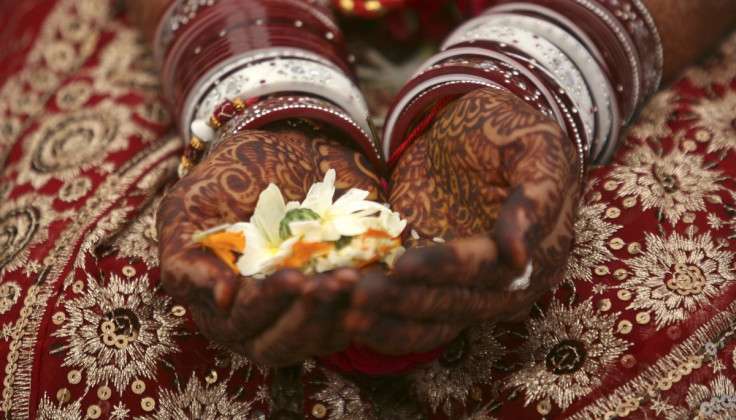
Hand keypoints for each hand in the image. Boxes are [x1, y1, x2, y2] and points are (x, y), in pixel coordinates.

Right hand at [157, 123, 381, 365]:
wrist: (282, 153)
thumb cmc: (228, 180)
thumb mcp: (189, 208)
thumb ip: (187, 257)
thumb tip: (222, 299)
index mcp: (218, 304)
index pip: (239, 323)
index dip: (265, 305)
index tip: (292, 278)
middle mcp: (257, 319)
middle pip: (278, 344)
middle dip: (305, 316)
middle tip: (329, 283)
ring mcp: (297, 314)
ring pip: (315, 338)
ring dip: (336, 314)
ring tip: (353, 280)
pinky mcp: (332, 303)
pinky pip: (348, 321)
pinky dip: (361, 307)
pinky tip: (371, 282)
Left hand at [346, 87, 581, 354]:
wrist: (475, 136)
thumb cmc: (509, 130)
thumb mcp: (535, 142)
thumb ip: (536, 194)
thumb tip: (519, 255)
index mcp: (544, 247)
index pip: (491, 266)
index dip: (447, 267)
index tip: (403, 266)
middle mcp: (516, 283)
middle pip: (461, 301)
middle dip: (408, 297)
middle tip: (357, 289)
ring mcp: (482, 294)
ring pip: (439, 320)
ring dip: (392, 321)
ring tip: (349, 307)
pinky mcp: (449, 293)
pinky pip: (422, 324)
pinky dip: (386, 327)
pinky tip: (350, 320)